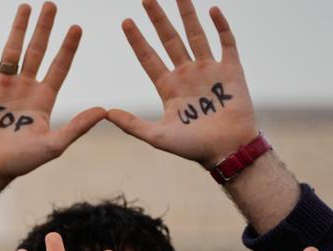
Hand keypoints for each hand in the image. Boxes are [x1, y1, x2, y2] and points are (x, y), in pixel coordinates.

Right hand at [0, 2, 104, 180]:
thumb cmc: (18, 161)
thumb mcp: (52, 146)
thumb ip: (77, 127)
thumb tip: (104, 111)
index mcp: (43, 98)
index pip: (59, 66)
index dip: (68, 47)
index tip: (77, 27)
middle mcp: (24, 87)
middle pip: (37, 51)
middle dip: (44, 28)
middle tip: (51, 5)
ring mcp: (1, 85)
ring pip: (12, 51)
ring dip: (18, 28)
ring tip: (26, 6)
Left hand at [107, 0, 256, 165]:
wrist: (227, 149)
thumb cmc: (192, 147)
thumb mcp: (156, 136)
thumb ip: (132, 125)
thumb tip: (106, 113)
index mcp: (168, 87)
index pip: (149, 57)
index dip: (137, 40)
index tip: (126, 22)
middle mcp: (187, 73)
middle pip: (169, 39)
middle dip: (158, 19)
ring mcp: (209, 69)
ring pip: (196, 35)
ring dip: (187, 14)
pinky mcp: (232, 70)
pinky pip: (226, 42)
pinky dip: (220, 26)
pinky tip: (212, 10)